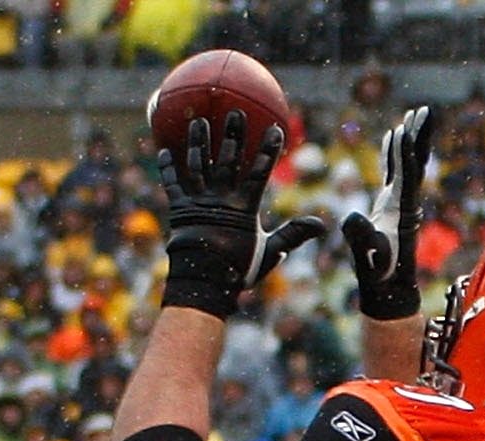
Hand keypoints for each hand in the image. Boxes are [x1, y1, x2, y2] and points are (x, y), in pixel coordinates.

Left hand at [158, 108, 326, 316]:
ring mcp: (198, 202)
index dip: (267, 151)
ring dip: (199, 142)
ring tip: (198, 120)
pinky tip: (163, 151)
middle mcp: (220, 199)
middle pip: (228, 160)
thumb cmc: (237, 269)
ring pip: (198, 165)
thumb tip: (322, 225)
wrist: (202, 284)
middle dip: (233, 134)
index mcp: (244, 208)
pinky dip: (167, 169)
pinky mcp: (179, 209)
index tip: (275, 128)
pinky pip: (172, 185)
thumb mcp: (269, 253)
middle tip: (236, 111)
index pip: (259, 172)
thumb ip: (293, 234)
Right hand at [339, 104, 431, 319]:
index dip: (407, 152)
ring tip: (410, 117)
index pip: (407, 175)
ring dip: (409, 141)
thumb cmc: (378, 275)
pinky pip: (394, 173)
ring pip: (407, 164)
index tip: (406, 129)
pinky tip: (392, 138)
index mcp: (402, 211)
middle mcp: (406, 203)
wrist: (388, 289)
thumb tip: (351, 216)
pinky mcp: (391, 206)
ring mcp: (400, 203)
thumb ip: (361, 237)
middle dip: (418, 137)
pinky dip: (394, 154)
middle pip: (416, 163)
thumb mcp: (368, 257)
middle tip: (423, 112)